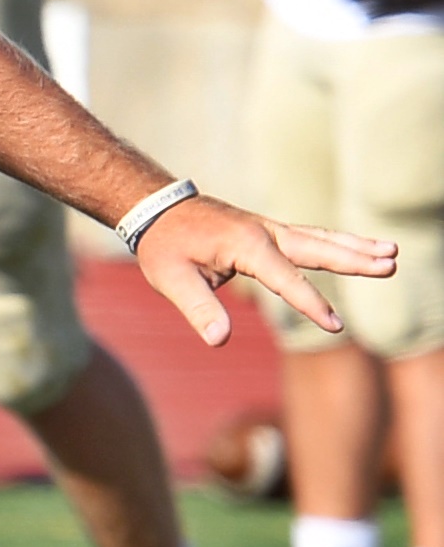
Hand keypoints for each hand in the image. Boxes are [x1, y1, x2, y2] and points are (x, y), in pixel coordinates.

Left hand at [133, 194, 395, 345]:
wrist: (155, 207)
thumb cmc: (163, 244)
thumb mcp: (170, 277)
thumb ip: (196, 307)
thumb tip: (218, 339)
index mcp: (245, 245)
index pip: (286, 279)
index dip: (309, 304)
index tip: (335, 326)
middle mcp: (264, 232)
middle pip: (317, 248)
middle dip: (353, 259)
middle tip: (390, 264)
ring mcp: (268, 228)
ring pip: (319, 238)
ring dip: (354, 245)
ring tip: (391, 252)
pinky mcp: (267, 231)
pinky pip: (309, 237)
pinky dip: (336, 241)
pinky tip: (359, 246)